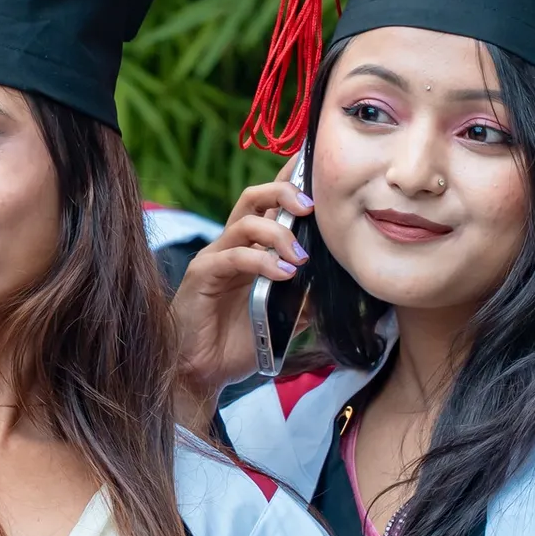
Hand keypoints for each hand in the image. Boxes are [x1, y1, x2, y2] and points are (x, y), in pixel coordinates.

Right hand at [168, 168, 312, 429]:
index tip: (313, 163)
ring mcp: (215, 257)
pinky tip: (284, 276)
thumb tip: (333, 286)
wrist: (200, 372)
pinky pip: (235, 256)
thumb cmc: (236, 343)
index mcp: (250, 249)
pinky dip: (263, 262)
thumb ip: (304, 299)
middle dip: (285, 192)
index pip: (270, 204)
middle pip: (254, 197)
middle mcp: (232, 245)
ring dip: (280, 233)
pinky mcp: (203, 275)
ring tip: (301, 258)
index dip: (290, 178)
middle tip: (311, 207)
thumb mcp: (282, 319)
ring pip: (246, 221)